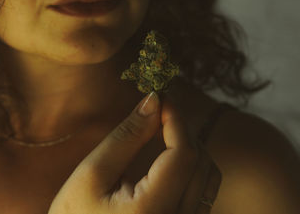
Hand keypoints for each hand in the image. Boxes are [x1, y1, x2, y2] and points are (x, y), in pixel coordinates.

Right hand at [47, 91, 221, 213]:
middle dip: (183, 131)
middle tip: (160, 113)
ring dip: (190, 149)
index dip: (177, 120)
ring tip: (162, 135)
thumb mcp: (91, 176)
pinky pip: (202, 193)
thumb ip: (126, 137)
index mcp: (153, 211)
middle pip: (202, 163)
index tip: (162, 98)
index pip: (184, 154)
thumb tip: (153, 100)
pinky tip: (165, 162)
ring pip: (208, 178)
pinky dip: (190, 169)